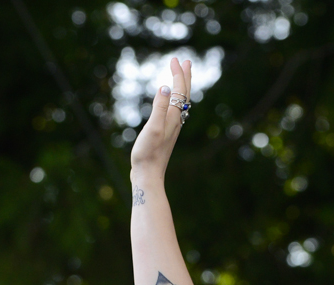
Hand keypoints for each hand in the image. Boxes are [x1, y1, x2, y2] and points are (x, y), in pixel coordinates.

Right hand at [130, 57, 191, 178]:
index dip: (178, 74)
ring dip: (181, 88)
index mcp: (173, 118)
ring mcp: (172, 128)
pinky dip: (175, 100)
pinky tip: (172, 102)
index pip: (179, 91)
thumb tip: (165, 87)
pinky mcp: (166, 134)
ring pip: (181, 103)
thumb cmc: (147, 154)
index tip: (175, 59)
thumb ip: (159, 108)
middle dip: (184, 77)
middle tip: (185, 61)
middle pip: (184, 96)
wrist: (148, 175)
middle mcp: (176, 122)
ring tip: (181, 77)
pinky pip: (175, 111)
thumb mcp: (152, 128)